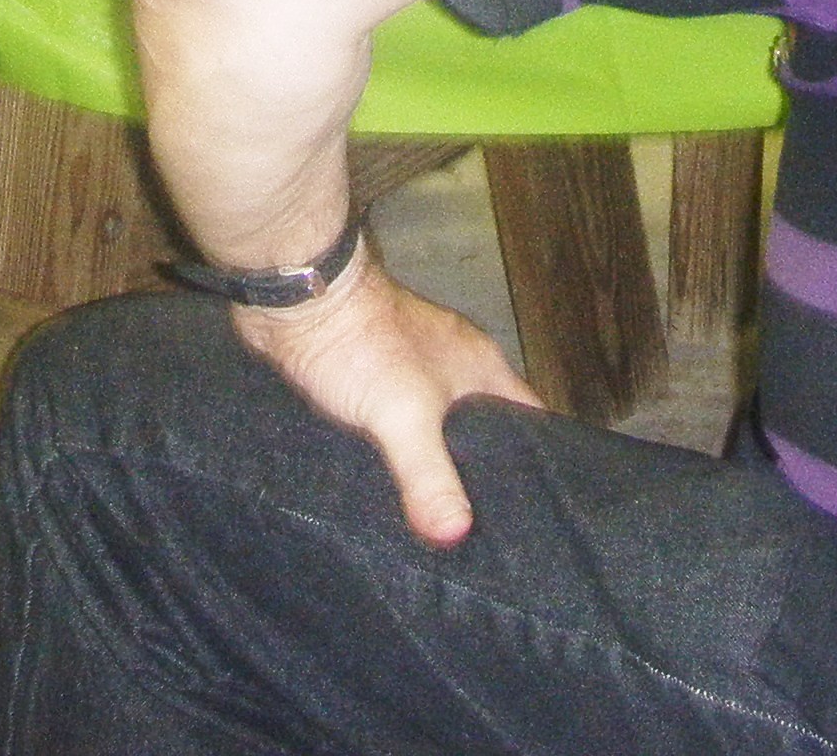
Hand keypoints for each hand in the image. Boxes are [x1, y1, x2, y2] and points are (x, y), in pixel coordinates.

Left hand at [233, 257, 542, 544]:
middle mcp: (454, 364)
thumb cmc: (363, 345)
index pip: (532, 418)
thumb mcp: (405, 415)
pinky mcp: (373, 373)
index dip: (540, 460)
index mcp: (480, 365)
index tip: (539, 508)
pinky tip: (389, 483)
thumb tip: (456, 534)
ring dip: (438, 459)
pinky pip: (399, 420)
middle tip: (487, 527)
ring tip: (439, 517)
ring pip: (440, 424)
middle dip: (485, 470)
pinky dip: (399, 448)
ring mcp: (412, 366)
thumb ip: (431, 475)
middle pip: (486, 425)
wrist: (296, 303)